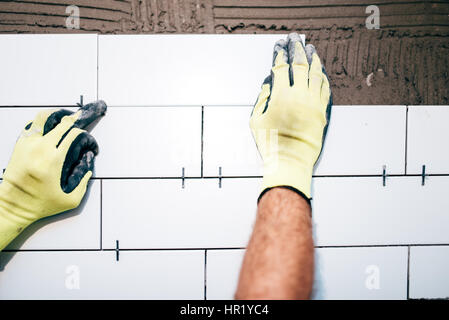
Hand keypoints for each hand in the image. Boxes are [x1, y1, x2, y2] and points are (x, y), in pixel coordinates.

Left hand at [0, 101, 106, 250]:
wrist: (12, 207)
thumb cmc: (40, 205)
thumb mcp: (70, 200)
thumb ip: (84, 183)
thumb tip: (88, 168)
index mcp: (53, 160)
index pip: (72, 135)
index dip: (83, 135)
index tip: (86, 139)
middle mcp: (40, 149)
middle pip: (60, 123)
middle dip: (73, 119)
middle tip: (81, 116)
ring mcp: (27, 145)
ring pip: (43, 118)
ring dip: (56, 115)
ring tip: (64, 116)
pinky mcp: (19, 145)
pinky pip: (31, 125)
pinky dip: (42, 122)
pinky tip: (49, 126)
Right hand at [250, 33, 331, 200]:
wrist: (290, 161)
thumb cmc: (271, 144)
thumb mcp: (256, 120)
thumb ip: (262, 98)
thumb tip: (269, 83)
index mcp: (281, 96)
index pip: (281, 67)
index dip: (279, 54)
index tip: (279, 46)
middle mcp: (299, 95)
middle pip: (300, 64)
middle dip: (297, 48)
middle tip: (295, 39)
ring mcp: (313, 103)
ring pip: (316, 74)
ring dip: (313, 58)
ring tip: (311, 49)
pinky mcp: (322, 112)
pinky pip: (325, 89)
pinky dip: (322, 77)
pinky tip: (321, 71)